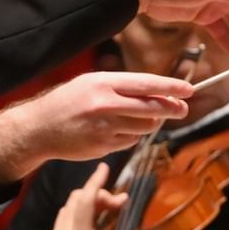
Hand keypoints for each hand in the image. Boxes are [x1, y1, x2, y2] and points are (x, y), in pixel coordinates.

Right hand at [0, 71, 192, 188]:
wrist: (39, 128)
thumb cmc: (68, 101)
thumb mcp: (91, 83)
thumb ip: (122, 87)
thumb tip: (157, 93)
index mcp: (104, 83)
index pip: (146, 84)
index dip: (171, 87)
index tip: (189, 90)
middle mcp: (106, 104)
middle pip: (152, 108)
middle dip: (172, 109)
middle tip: (182, 110)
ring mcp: (105, 127)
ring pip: (144, 127)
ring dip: (148, 124)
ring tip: (136, 118)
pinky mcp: (104, 146)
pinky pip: (130, 141)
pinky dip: (131, 136)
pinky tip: (116, 130)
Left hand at [43, 163, 135, 229]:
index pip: (84, 201)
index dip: (95, 182)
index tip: (105, 169)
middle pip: (77, 200)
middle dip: (98, 194)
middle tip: (121, 203)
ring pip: (69, 208)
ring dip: (89, 203)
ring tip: (111, 210)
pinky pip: (65, 219)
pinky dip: (79, 212)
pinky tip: (94, 221)